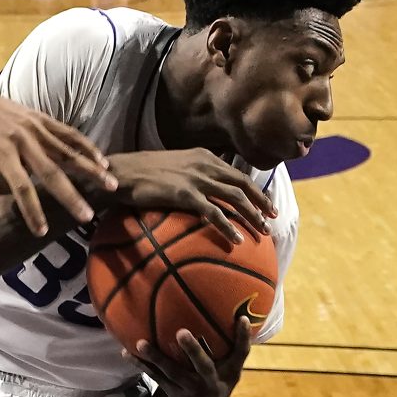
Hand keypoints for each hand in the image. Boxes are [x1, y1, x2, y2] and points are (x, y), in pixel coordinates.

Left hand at [0, 81, 116, 236]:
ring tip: (112, 186)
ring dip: (90, 168)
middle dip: (70, 195)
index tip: (41, 231)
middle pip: (50, 170)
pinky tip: (105, 163)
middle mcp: (21, 137)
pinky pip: (69, 134)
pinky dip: (87, 147)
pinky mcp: (42, 119)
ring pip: (68, 150)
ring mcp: (34, 126)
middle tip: (88, 216)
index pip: (18, 185)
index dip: (30, 208)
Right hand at [108, 149, 274, 243]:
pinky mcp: (185, 194)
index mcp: (203, 156)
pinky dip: (228, 227)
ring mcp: (195, 179)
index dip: (255, 189)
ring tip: (263, 231)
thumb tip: (204, 187)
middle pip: (242, 184)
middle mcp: (204, 165)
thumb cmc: (143, 172)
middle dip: (261, 202)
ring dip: (252, 215)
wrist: (123, 173)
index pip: (237, 173)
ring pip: (234, 198)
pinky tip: (237, 240)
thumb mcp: (174, 165)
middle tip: (273, 218)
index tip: (266, 203)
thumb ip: (192, 171)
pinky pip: (214, 213)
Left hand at [123, 317, 252, 396]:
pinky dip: (142, 365)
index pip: (241, 354)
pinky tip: (127, 354)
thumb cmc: (212, 384)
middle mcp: (213, 384)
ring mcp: (194, 393)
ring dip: (156, 357)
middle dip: (193, 350)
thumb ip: (223, 349)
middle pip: (204, 366)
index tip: (242, 318)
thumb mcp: (224, 372)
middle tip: (181, 332)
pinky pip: (157, 379)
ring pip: (173, 373)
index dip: (243, 337)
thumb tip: (211, 309)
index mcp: (229, 374)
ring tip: (141, 343)